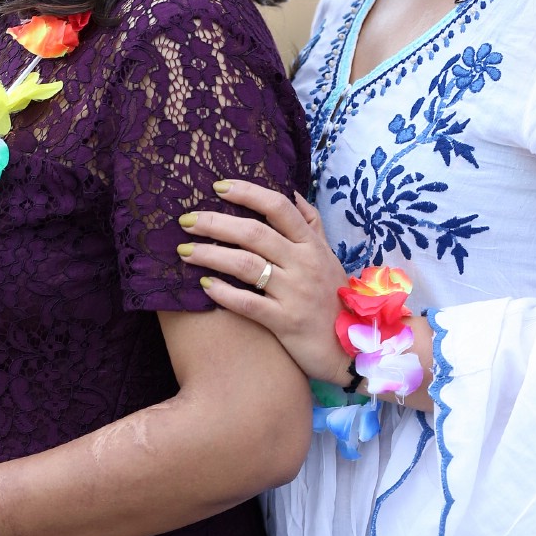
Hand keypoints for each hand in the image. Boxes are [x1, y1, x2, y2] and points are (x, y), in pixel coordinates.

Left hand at [178, 180, 353, 385]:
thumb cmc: (333, 300)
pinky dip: (224, 292)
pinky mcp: (286, 322)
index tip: (218, 186)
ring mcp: (295, 293)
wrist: (351, 349)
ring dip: (210, 255)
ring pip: (246, 265)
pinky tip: (205, 285)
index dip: (247, 192)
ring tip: (184, 251)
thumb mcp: (329, 257)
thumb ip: (311, 224)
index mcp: (312, 245)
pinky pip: (249, 303)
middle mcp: (304, 264)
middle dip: (215, 223)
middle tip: (186, 220)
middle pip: (254, 233)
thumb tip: (291, 193)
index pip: (279, 207)